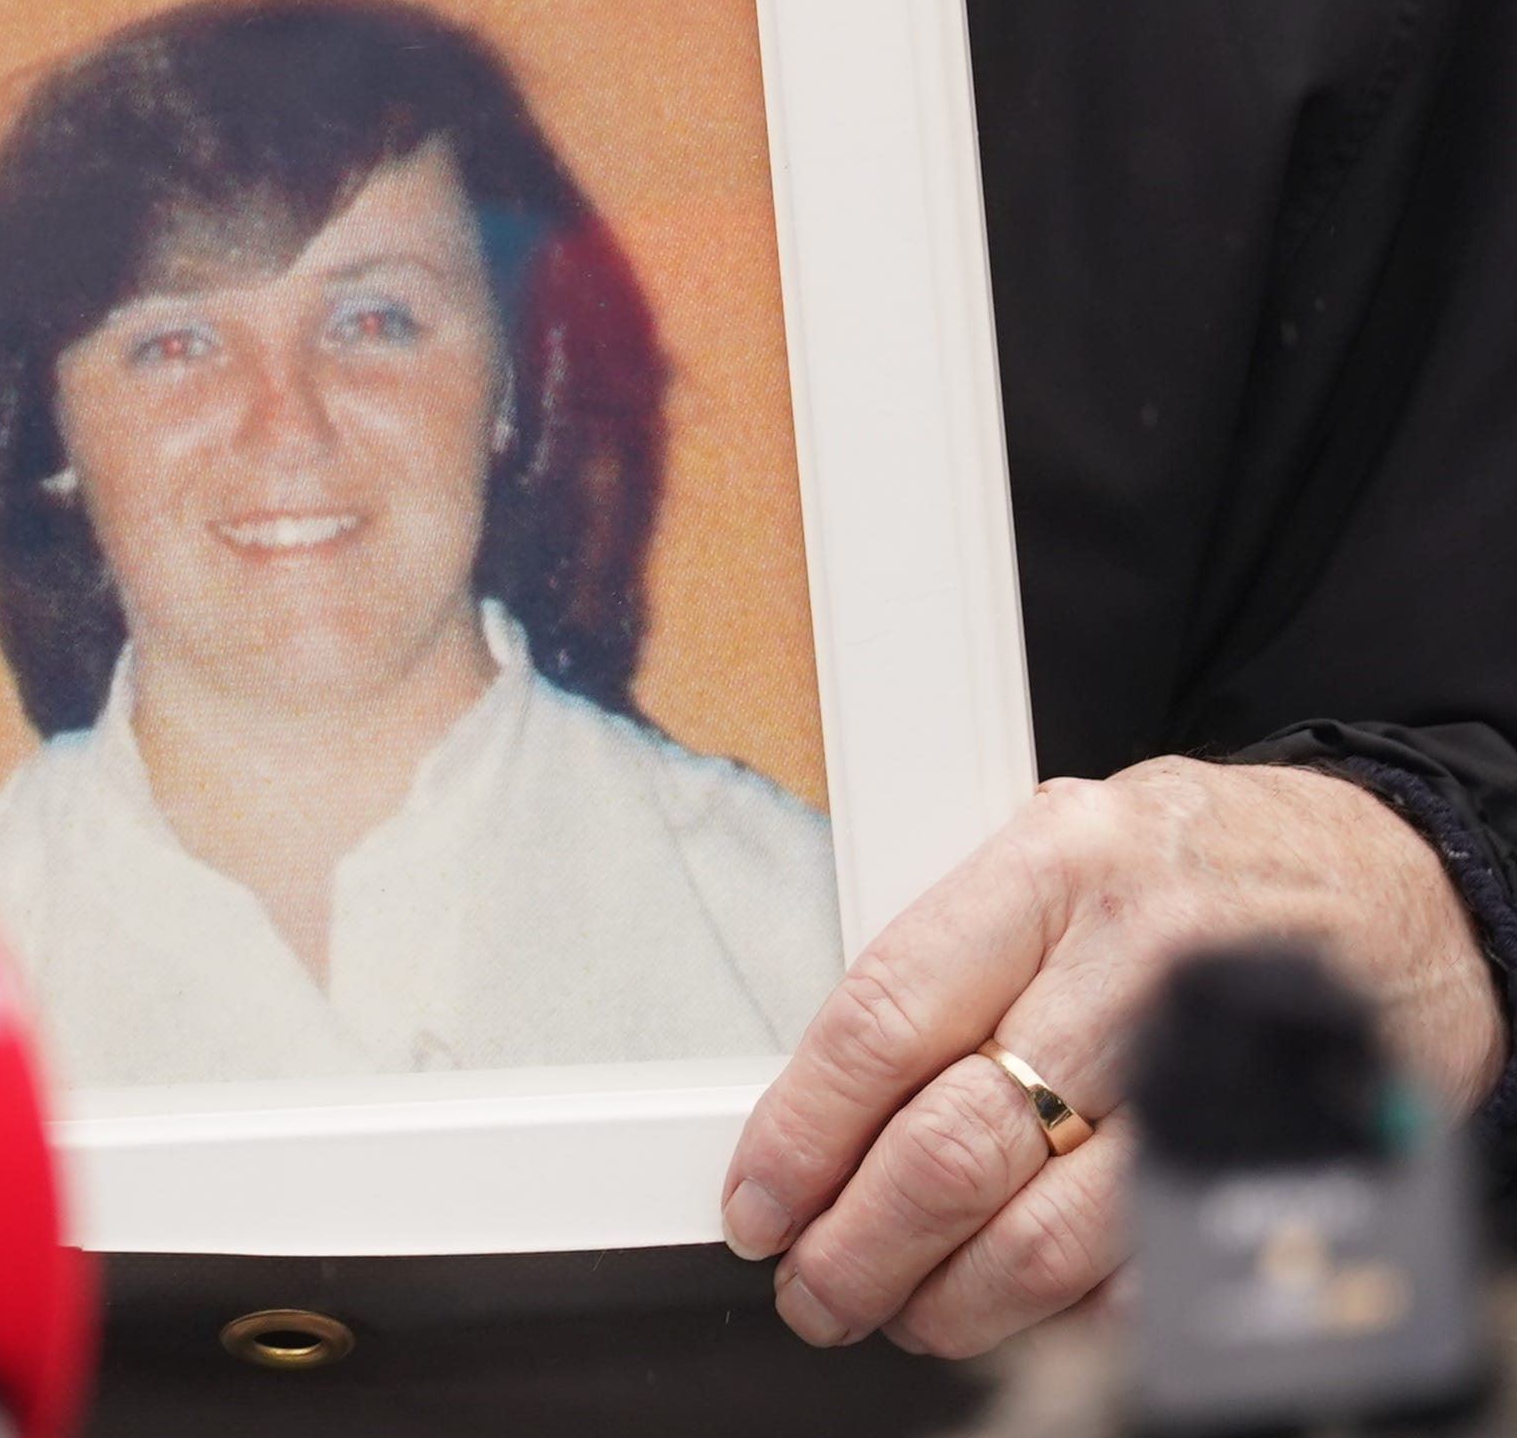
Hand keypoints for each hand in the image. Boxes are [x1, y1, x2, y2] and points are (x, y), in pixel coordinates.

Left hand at [722, 758, 1498, 1355]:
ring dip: (960, 1298)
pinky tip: (1036, 1311)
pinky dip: (1080, 1312)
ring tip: (912, 1313)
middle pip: (956, 1143)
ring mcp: (1217, 1061)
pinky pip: (1157, 1266)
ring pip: (1051, 1230)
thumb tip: (830, 1103)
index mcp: (1051, 866)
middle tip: (821, 1290)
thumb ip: (958, 960)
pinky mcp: (1281, 1148)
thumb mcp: (1061, 852)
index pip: (885, 1021)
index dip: (804, 1133)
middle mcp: (1134, 957)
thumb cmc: (1205, 867)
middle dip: (865, 1244)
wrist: (1404, 883)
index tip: (760, 1204)